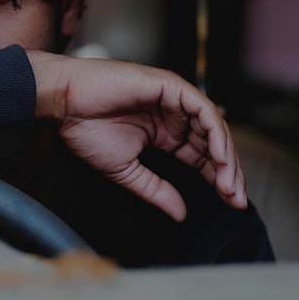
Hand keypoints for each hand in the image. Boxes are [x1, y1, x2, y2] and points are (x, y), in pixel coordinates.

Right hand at [26, 50, 245, 221]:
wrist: (64, 103)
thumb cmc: (85, 129)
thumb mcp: (125, 170)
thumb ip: (155, 190)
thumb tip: (180, 214)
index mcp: (163, 133)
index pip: (200, 156)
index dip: (217, 178)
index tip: (230, 203)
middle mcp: (172, 115)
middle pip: (212, 143)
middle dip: (227, 172)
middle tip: (234, 198)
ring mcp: (172, 99)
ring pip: (213, 125)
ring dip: (225, 155)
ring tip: (227, 182)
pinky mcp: (169, 86)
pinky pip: (202, 109)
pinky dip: (215, 132)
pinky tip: (218, 156)